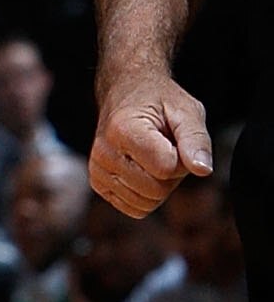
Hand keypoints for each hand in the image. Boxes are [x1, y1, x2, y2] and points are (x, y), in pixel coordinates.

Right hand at [90, 69, 211, 217]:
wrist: (126, 94)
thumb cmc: (158, 101)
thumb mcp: (186, 111)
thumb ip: (197, 140)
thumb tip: (203, 169)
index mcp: (123, 130)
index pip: (166, 168)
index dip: (181, 158)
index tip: (174, 139)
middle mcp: (104, 152)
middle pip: (156, 190)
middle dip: (171, 174)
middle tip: (166, 148)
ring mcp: (97, 170)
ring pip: (146, 203)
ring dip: (159, 185)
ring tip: (153, 157)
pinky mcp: (98, 183)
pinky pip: (135, 208)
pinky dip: (146, 195)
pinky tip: (143, 170)